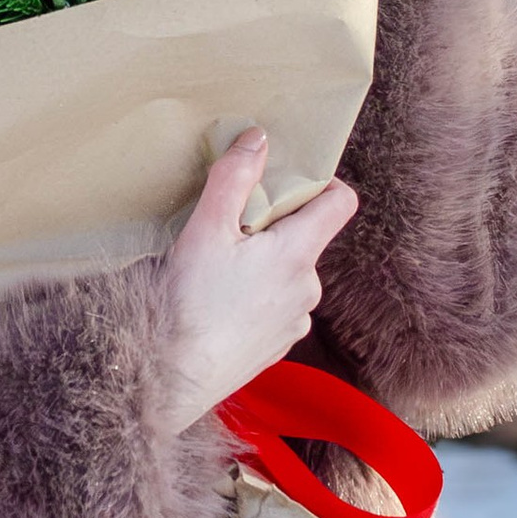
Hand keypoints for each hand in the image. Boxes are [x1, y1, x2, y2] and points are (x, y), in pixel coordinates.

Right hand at [152, 129, 356, 434]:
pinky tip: (220, 304)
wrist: (175, 378)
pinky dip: (256, 297)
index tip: (291, 179)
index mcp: (298, 254)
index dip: (322, 183)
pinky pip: (276, 306)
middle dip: (275, 226)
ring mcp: (295, 321)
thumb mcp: (205, 230)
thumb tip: (258, 139)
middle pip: (306, 238)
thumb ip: (233, 179)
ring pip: (289, 274)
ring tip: (220, 269)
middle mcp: (308, 288)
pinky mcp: (278, 346)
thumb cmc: (190, 304)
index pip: (340, 203)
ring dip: (264, 265)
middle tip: (232, 227)